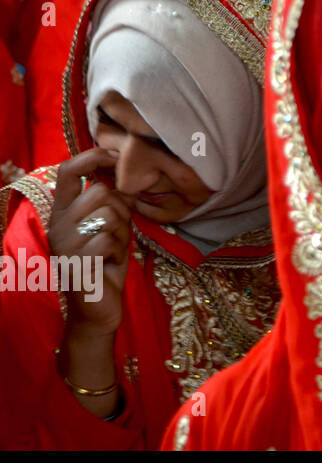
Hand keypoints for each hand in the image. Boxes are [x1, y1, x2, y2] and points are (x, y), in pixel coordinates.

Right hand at [46, 148, 131, 337]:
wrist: (99, 308)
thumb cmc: (106, 263)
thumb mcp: (109, 226)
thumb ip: (110, 202)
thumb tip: (123, 171)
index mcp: (63, 212)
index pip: (69, 170)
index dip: (93, 156)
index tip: (116, 153)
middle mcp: (57, 225)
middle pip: (100, 192)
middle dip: (121, 211)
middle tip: (117, 233)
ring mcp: (63, 244)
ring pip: (107, 215)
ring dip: (121, 233)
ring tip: (112, 250)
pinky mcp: (74, 262)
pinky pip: (108, 240)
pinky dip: (118, 251)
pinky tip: (109, 264)